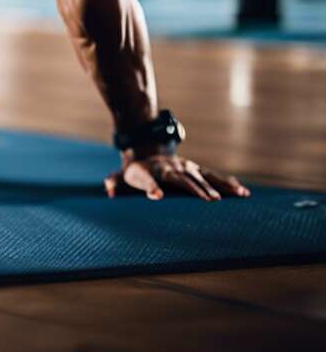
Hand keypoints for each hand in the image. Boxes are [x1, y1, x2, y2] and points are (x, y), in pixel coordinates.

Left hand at [104, 153, 250, 200]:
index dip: (151, 188)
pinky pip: (213, 177)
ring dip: (218, 187)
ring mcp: (184, 168)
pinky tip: (243, 192)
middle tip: (209, 201)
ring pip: (202, 177)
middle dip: (195, 189)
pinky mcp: (195, 170)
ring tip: (233, 196)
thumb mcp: (121, 175)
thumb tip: (109, 189)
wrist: (147, 150)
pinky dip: (228, 184)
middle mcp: (168, 168)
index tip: (156, 196)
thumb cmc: (134, 171)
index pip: (148, 181)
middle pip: (182, 180)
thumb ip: (113, 182)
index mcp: (147, 172)